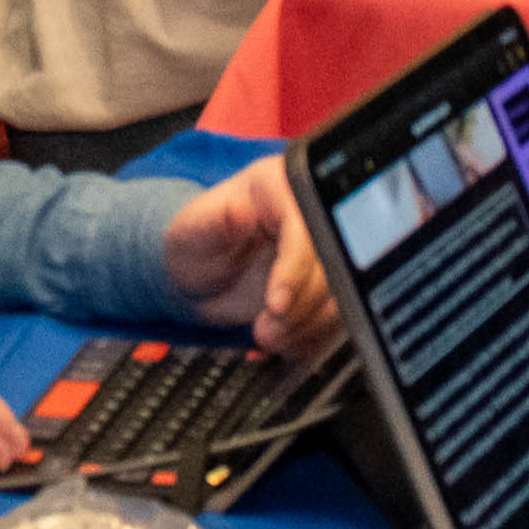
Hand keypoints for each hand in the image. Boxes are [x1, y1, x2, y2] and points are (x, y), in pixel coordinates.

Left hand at [156, 160, 333, 357]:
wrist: (197, 274)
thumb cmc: (193, 242)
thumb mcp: (192, 230)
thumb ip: (214, 221)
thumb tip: (238, 211)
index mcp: (280, 188)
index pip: (304, 228)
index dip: (294, 269)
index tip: (275, 304)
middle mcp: (307, 217)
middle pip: (328, 264)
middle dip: (299, 306)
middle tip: (266, 329)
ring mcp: (318, 253)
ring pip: (336, 293)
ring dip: (305, 324)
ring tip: (268, 336)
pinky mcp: (321, 284)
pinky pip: (332, 315)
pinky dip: (309, 335)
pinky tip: (283, 340)